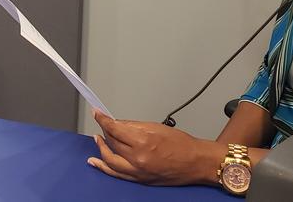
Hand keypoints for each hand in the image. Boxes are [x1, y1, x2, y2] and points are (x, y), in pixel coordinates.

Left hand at [88, 111, 222, 185]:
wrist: (196, 162)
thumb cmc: (182, 144)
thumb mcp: (156, 127)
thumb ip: (133, 126)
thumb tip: (118, 124)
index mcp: (143, 141)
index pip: (114, 129)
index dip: (103, 119)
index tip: (97, 113)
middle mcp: (138, 158)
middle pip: (111, 143)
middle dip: (104, 132)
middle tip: (103, 125)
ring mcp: (138, 171)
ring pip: (110, 160)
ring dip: (101, 149)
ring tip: (97, 140)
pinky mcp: (140, 180)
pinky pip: (117, 174)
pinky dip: (105, 167)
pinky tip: (96, 162)